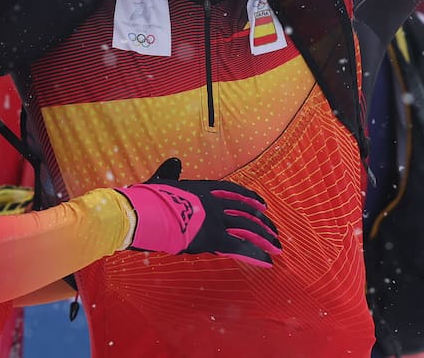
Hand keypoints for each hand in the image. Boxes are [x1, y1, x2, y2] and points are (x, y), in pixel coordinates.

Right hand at [119, 158, 281, 267]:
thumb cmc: (149, 198)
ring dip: (265, 238)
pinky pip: (240, 247)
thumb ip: (172, 171)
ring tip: (277, 247)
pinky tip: (268, 262)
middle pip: (245, 211)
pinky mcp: (212, 238)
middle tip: (275, 231)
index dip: (251, 198)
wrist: (146, 212)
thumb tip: (174, 161)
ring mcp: (215, 220)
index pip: (234, 191)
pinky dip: (256, 255)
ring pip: (248, 228)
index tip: (263, 204)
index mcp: (203, 188)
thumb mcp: (163, 179)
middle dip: (263, 222)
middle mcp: (214, 203)